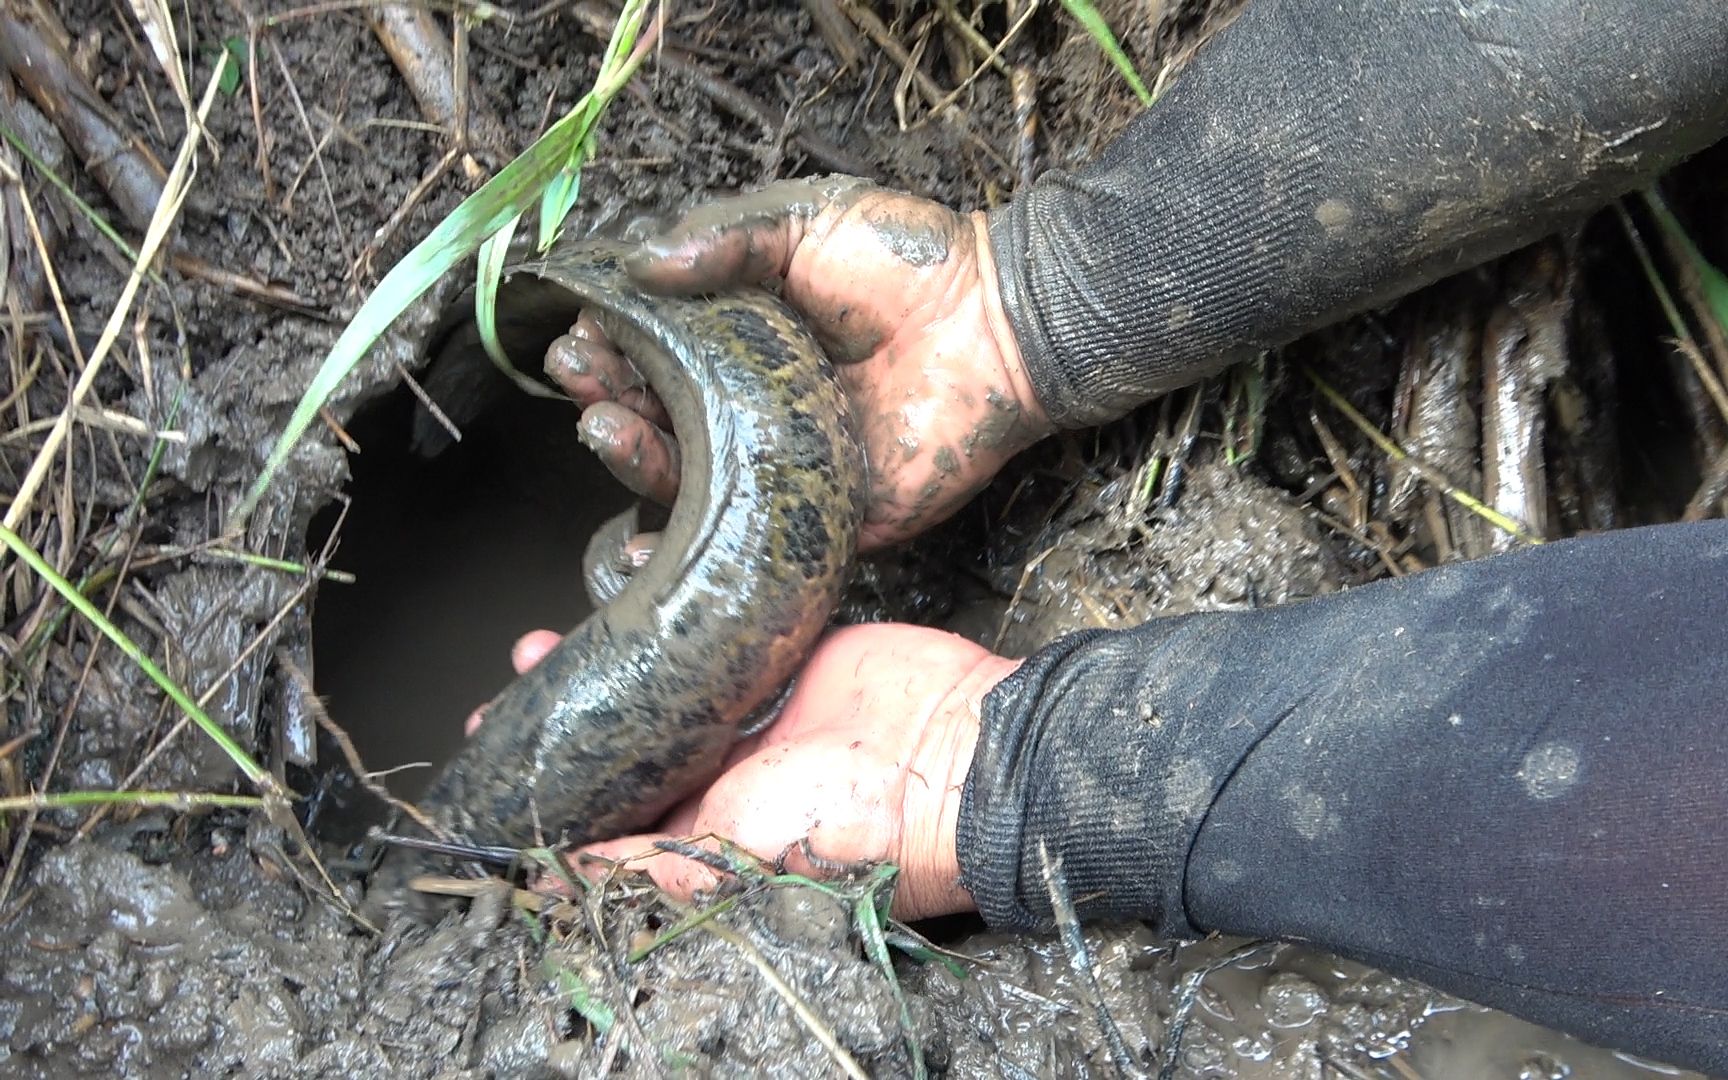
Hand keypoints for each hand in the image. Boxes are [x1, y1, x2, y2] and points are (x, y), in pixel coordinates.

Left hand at [467, 623, 1019, 918]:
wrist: (955, 755)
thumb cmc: (851, 832)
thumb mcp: (731, 859)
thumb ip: (643, 862)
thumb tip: (554, 876)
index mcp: (705, 825)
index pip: (611, 810)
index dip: (553, 787)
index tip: (495, 761)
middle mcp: (721, 766)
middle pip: (626, 736)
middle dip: (564, 714)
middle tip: (511, 689)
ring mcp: (751, 703)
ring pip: (657, 677)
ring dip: (601, 658)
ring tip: (542, 644)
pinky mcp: (780, 648)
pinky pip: (712, 627)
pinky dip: (664, 609)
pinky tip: (618, 591)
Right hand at [545, 176, 1051, 550]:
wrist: (998, 321)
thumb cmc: (909, 263)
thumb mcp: (806, 224)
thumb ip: (726, 241)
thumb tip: (640, 264)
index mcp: (741, 342)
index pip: (655, 353)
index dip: (613, 346)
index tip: (581, 333)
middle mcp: (751, 408)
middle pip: (658, 418)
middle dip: (607, 398)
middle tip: (581, 377)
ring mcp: (781, 467)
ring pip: (687, 480)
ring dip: (634, 456)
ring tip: (603, 426)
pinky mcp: (820, 519)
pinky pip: (746, 544)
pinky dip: (688, 551)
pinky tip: (639, 544)